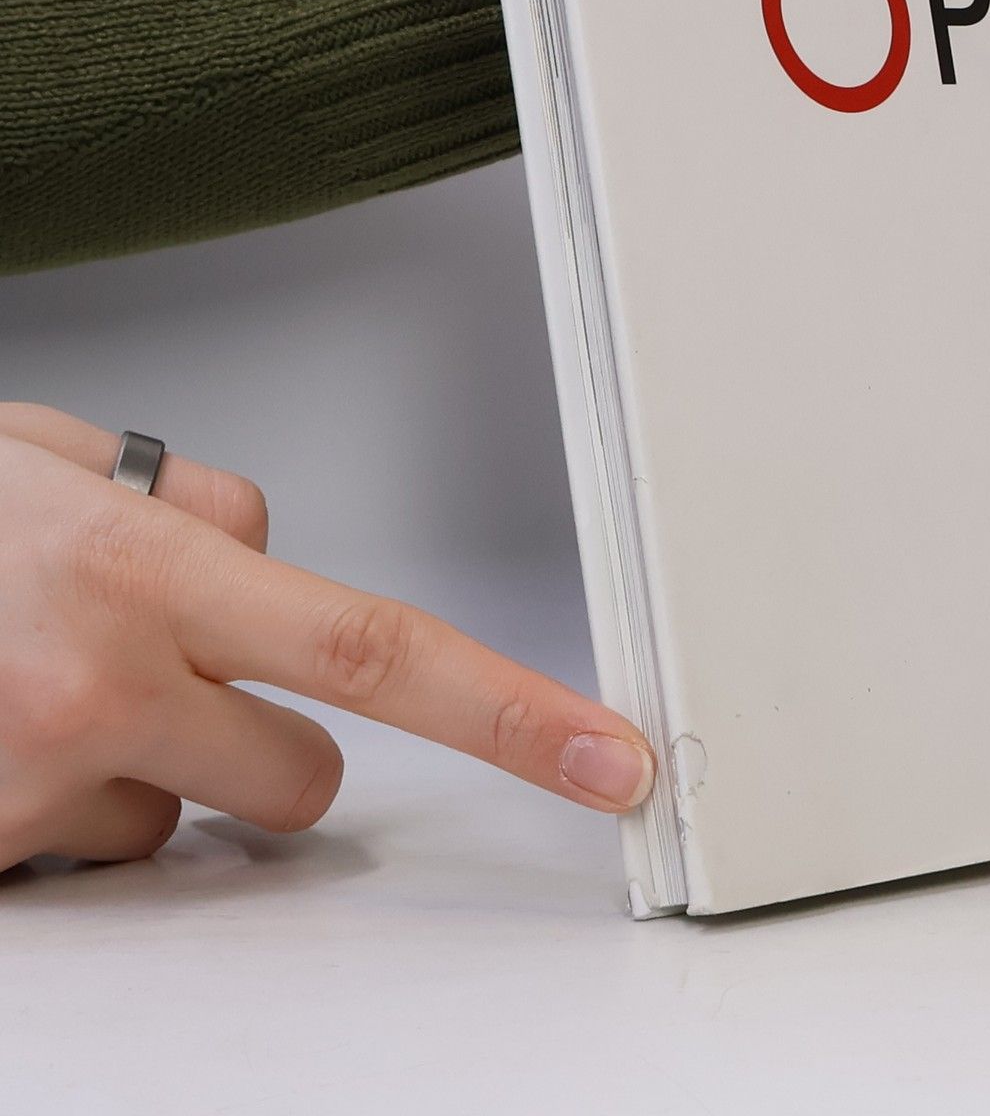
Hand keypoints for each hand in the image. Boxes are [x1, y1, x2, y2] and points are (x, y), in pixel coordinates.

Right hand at [0, 404, 654, 867]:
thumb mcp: (54, 462)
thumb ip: (187, 506)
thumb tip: (261, 545)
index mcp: (144, 568)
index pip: (381, 649)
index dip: (515, 712)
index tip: (606, 759)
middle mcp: (100, 686)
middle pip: (304, 773)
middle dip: (272, 740)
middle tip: (170, 668)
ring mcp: (32, 786)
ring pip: (182, 822)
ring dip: (144, 771)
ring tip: (32, 682)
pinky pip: (81, 853)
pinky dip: (56, 808)